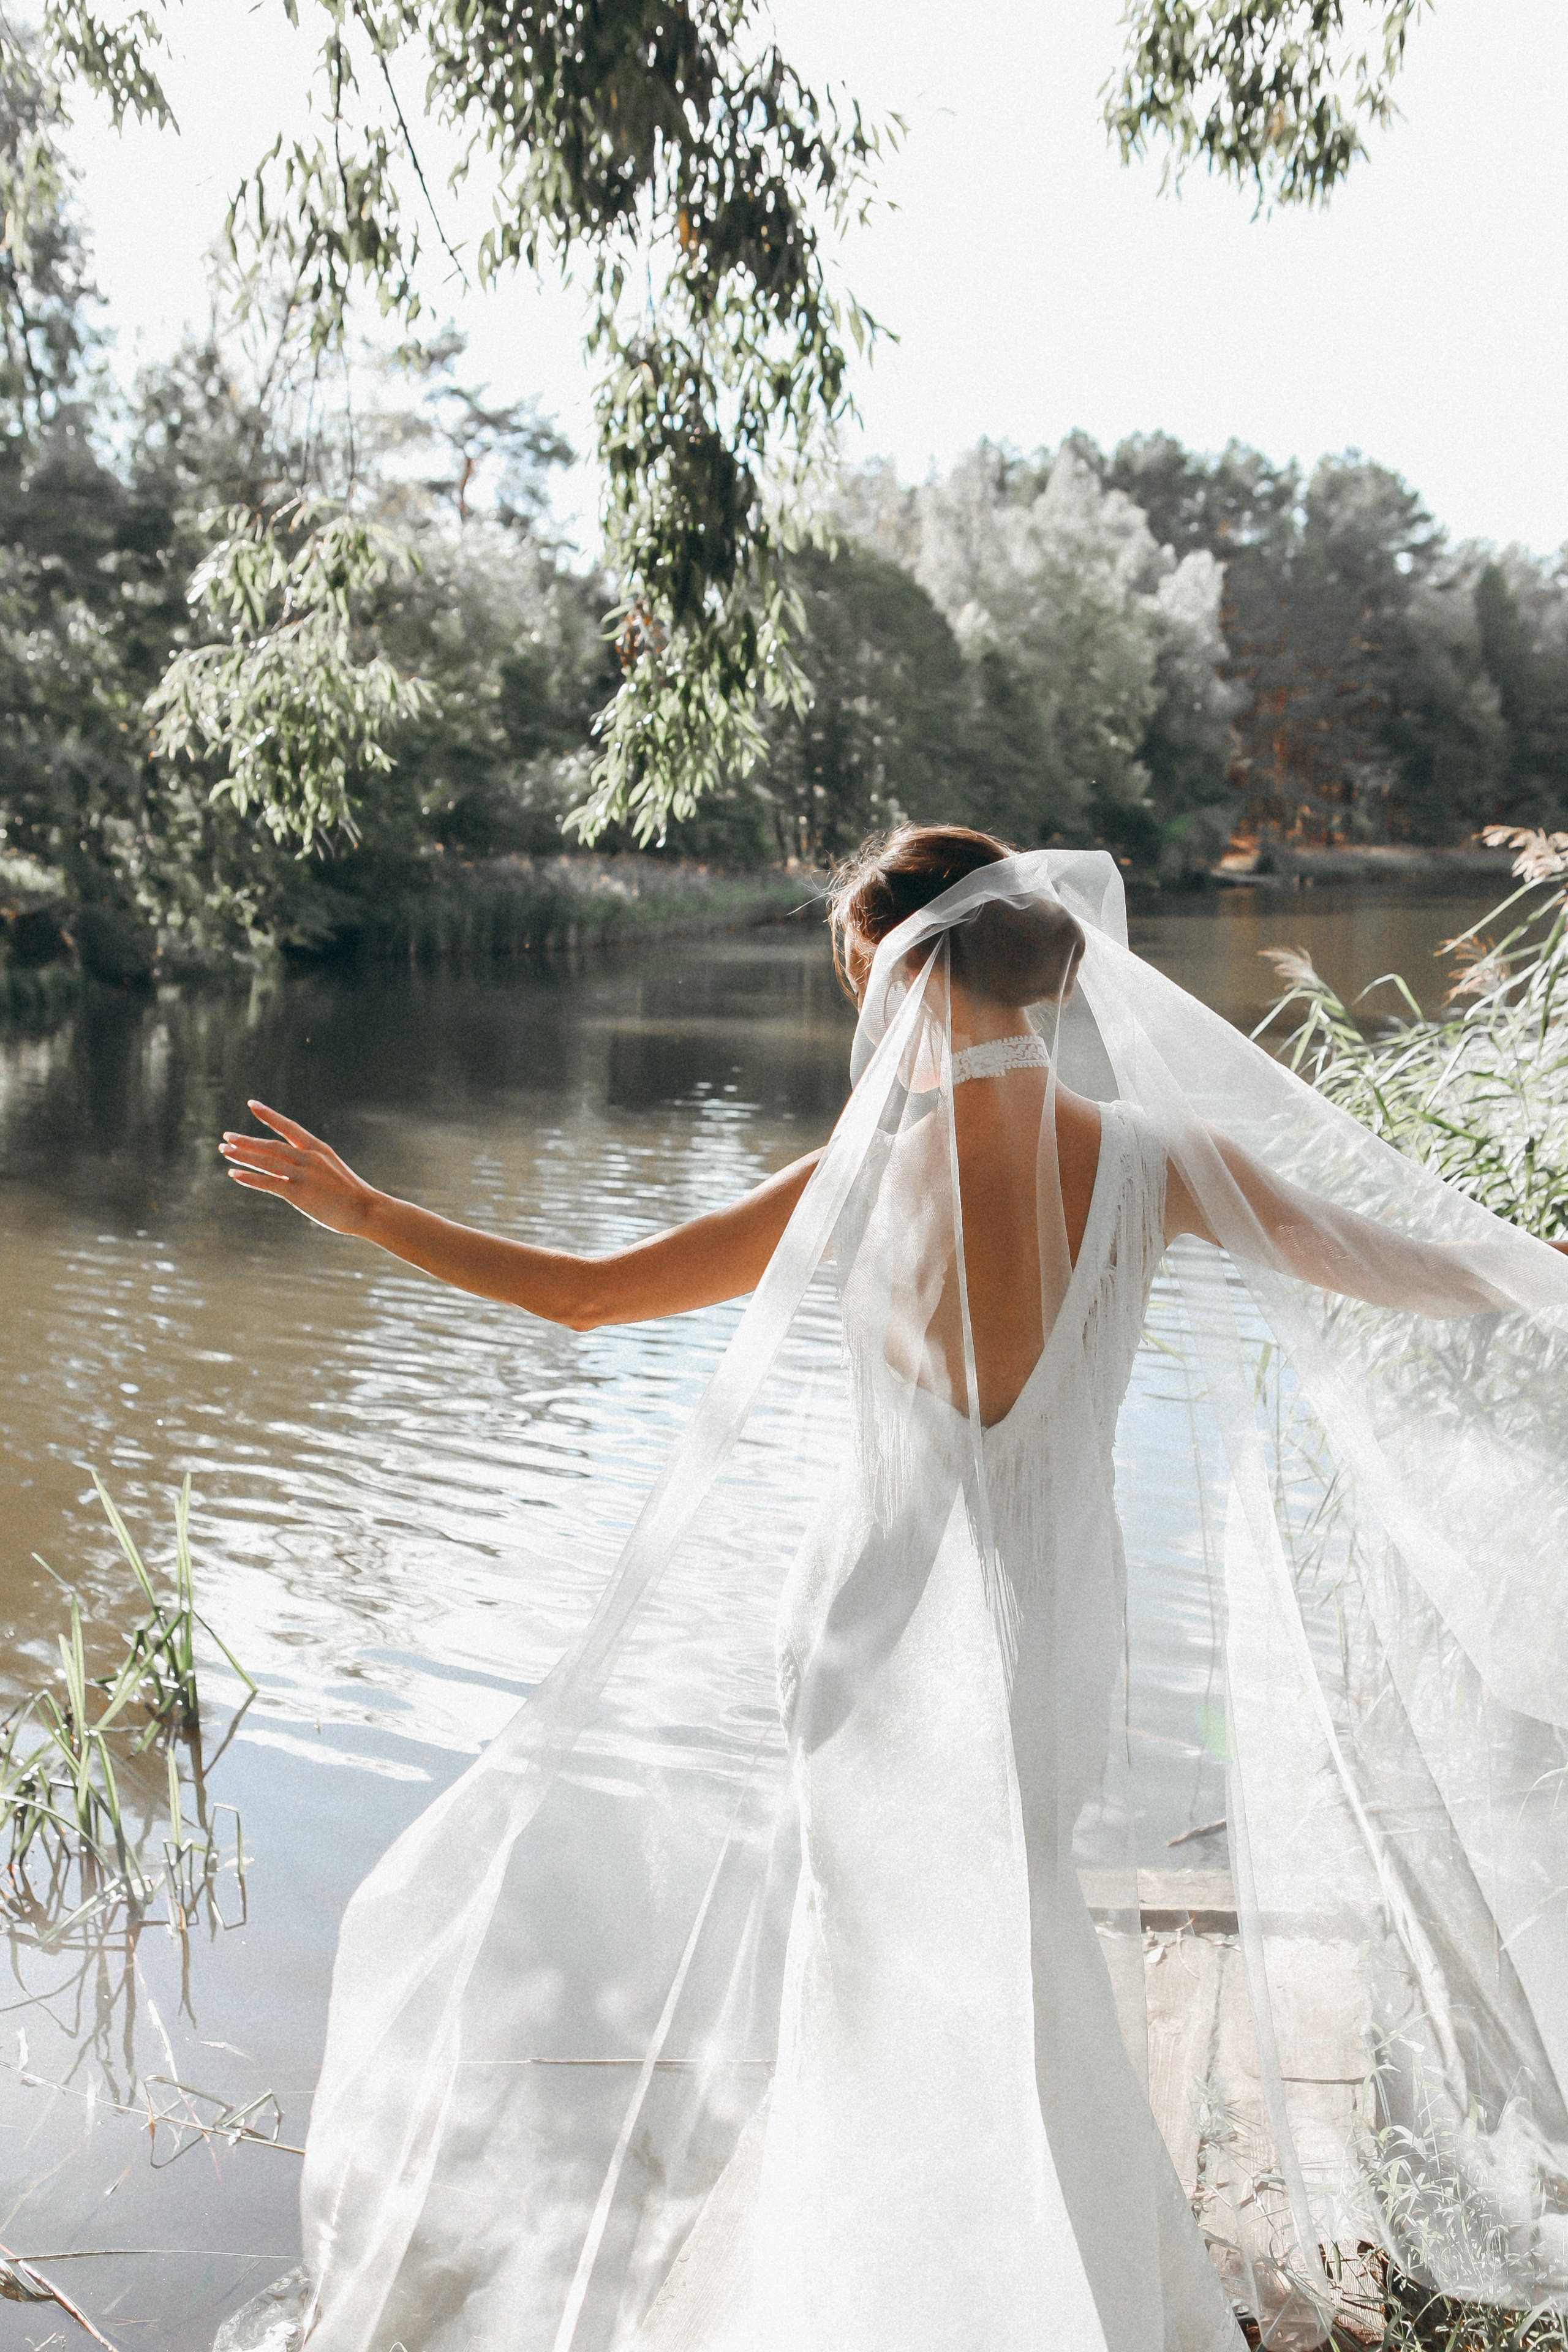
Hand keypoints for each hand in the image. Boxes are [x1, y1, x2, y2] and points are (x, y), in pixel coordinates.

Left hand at [220, 1102, 379, 1234]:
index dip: (269, 1115)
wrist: (366, 1209)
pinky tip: (234, 1174)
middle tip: (226, 1137)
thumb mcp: (331, 1169)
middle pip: (270, 1145)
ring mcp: (303, 1175)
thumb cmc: (351, 1193)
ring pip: (266, 1161)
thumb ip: (309, 1164)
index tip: (252, 1104)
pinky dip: (249, 1178)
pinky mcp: (299, 1193)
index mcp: (318, 1148)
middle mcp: (309, 1157)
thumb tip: (286, 1167)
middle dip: (246, 1141)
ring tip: (225, 1151)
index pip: (289, 1126)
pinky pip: (268, 1182)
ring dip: (243, 1155)